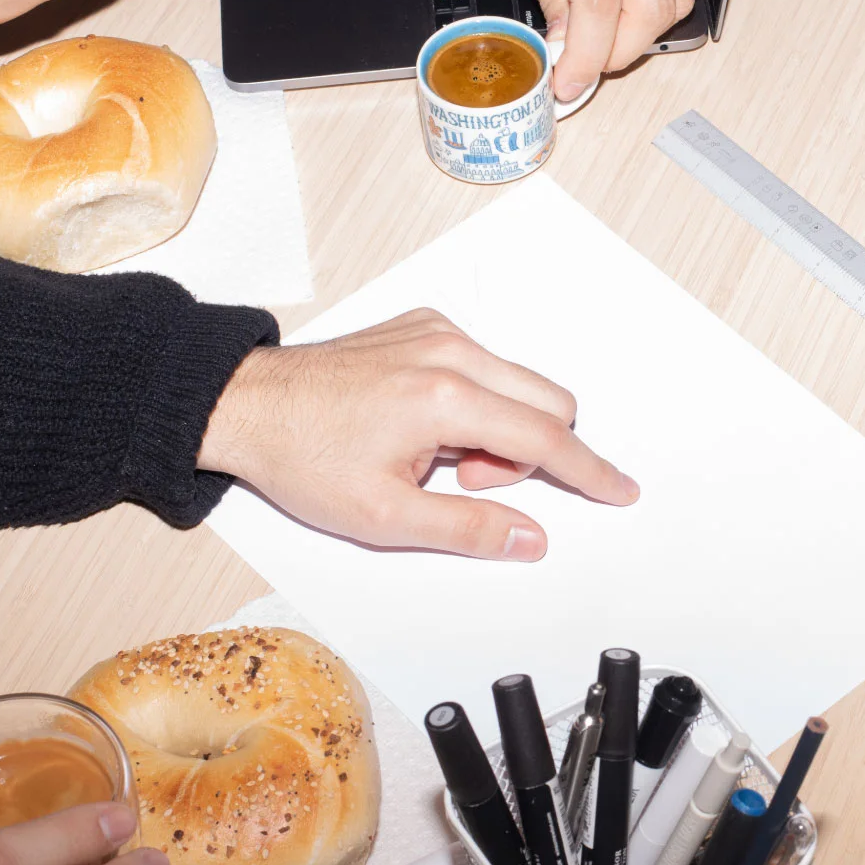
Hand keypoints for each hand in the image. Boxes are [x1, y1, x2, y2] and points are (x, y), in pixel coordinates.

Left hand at [197, 308, 638, 557]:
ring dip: (496, 431)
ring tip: (434, 460)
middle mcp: (450, 352)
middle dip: (527, 454)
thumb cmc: (303, 458)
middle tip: (466, 484)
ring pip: (516, 386)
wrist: (245, 405)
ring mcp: (436, 332)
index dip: (589, 472)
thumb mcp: (384, 519)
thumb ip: (469, 530)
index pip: (547, 438)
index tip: (619, 490)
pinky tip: (421, 428)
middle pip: (547, 402)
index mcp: (446, 398)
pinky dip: (473, 404)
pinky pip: (483, 367)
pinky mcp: (421, 326)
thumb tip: (532, 538)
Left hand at [490, 0, 702, 100]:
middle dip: (617, 53)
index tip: (570, 83)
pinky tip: (637, 2)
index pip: (599, 8)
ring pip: (678, 0)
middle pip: (648, 12)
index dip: (587, 59)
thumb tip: (566, 40)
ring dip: (644, 32)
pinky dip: (669, 2)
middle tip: (588, 61)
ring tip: (609, 31)